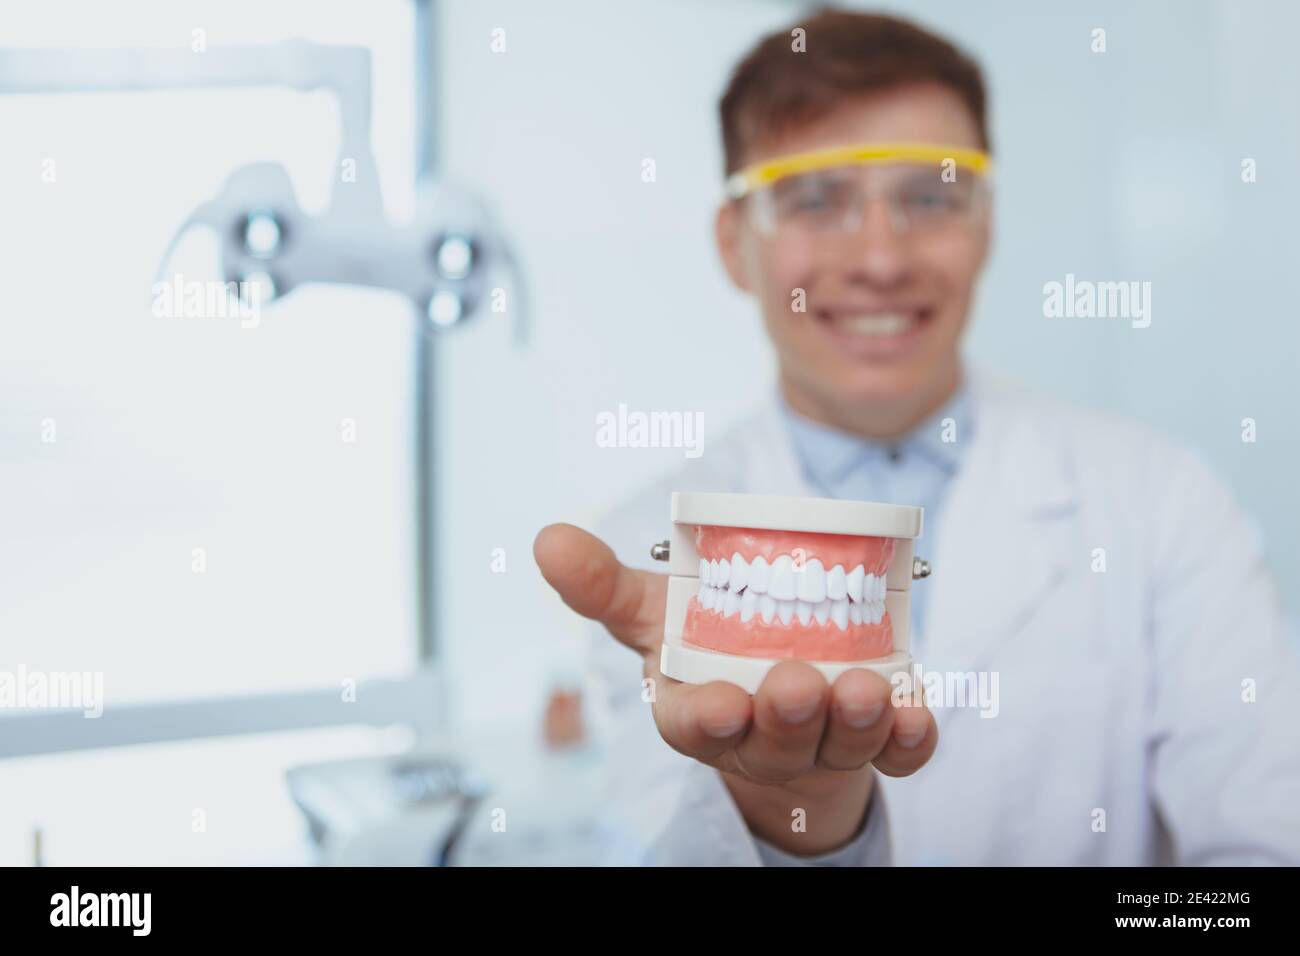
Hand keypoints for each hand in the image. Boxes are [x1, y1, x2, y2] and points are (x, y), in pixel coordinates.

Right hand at [534, 522, 937, 855]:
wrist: (775, 687)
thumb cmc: (708, 644)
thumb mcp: (652, 612)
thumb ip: (604, 584)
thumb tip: (546, 538)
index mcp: (697, 709)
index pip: (694, 728)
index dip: (707, 721)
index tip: (721, 705)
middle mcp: (759, 737)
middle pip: (773, 739)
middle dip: (789, 716)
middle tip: (801, 684)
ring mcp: (820, 746)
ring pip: (840, 745)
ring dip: (856, 722)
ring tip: (868, 689)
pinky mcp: (875, 746)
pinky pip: (898, 755)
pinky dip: (910, 739)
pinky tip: (918, 712)